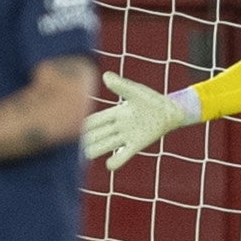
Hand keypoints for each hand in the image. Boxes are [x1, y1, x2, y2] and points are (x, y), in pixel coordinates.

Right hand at [82, 71, 198, 169]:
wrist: (171, 111)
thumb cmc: (152, 99)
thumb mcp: (136, 92)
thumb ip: (121, 86)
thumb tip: (105, 76)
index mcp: (115, 112)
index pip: (95, 119)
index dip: (84, 124)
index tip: (69, 126)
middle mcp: (118, 126)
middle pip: (96, 134)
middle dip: (86, 138)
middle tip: (72, 144)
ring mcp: (126, 137)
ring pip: (105, 145)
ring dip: (95, 150)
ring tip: (85, 155)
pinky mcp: (136, 145)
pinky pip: (123, 155)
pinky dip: (116, 161)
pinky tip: (109, 165)